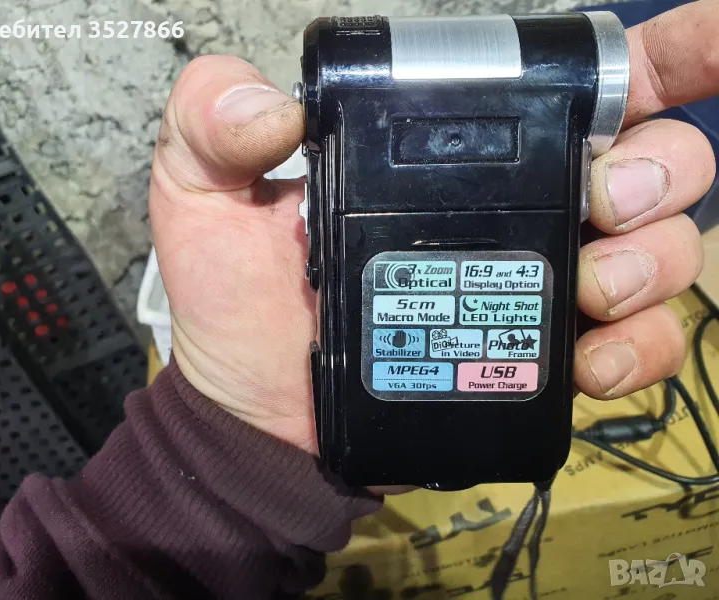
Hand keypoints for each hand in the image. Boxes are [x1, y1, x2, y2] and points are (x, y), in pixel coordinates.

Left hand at [149, 0, 717, 453]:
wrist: (260, 414)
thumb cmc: (238, 302)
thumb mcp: (201, 193)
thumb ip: (216, 122)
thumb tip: (274, 108)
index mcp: (451, 154)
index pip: (573, 88)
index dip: (661, 59)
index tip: (708, 44)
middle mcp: (513, 207)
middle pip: (650, 164)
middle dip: (658, 173)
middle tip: (599, 204)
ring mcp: (535, 284)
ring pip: (660, 252)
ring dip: (650, 263)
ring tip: (585, 287)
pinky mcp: (539, 359)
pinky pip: (632, 347)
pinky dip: (634, 350)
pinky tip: (587, 360)